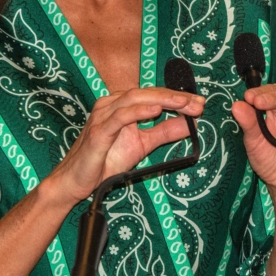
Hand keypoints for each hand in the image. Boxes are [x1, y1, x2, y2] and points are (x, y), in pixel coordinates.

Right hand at [45, 88, 204, 206]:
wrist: (76, 182)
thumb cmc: (105, 161)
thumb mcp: (142, 145)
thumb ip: (164, 133)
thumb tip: (190, 124)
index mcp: (121, 105)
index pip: (153, 95)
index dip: (177, 97)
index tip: (200, 103)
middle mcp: (111, 104)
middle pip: (147, 93)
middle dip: (175, 97)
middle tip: (197, 103)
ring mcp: (103, 115)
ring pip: (135, 99)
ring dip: (162, 100)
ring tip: (184, 103)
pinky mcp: (98, 130)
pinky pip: (120, 116)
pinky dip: (139, 111)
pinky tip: (156, 111)